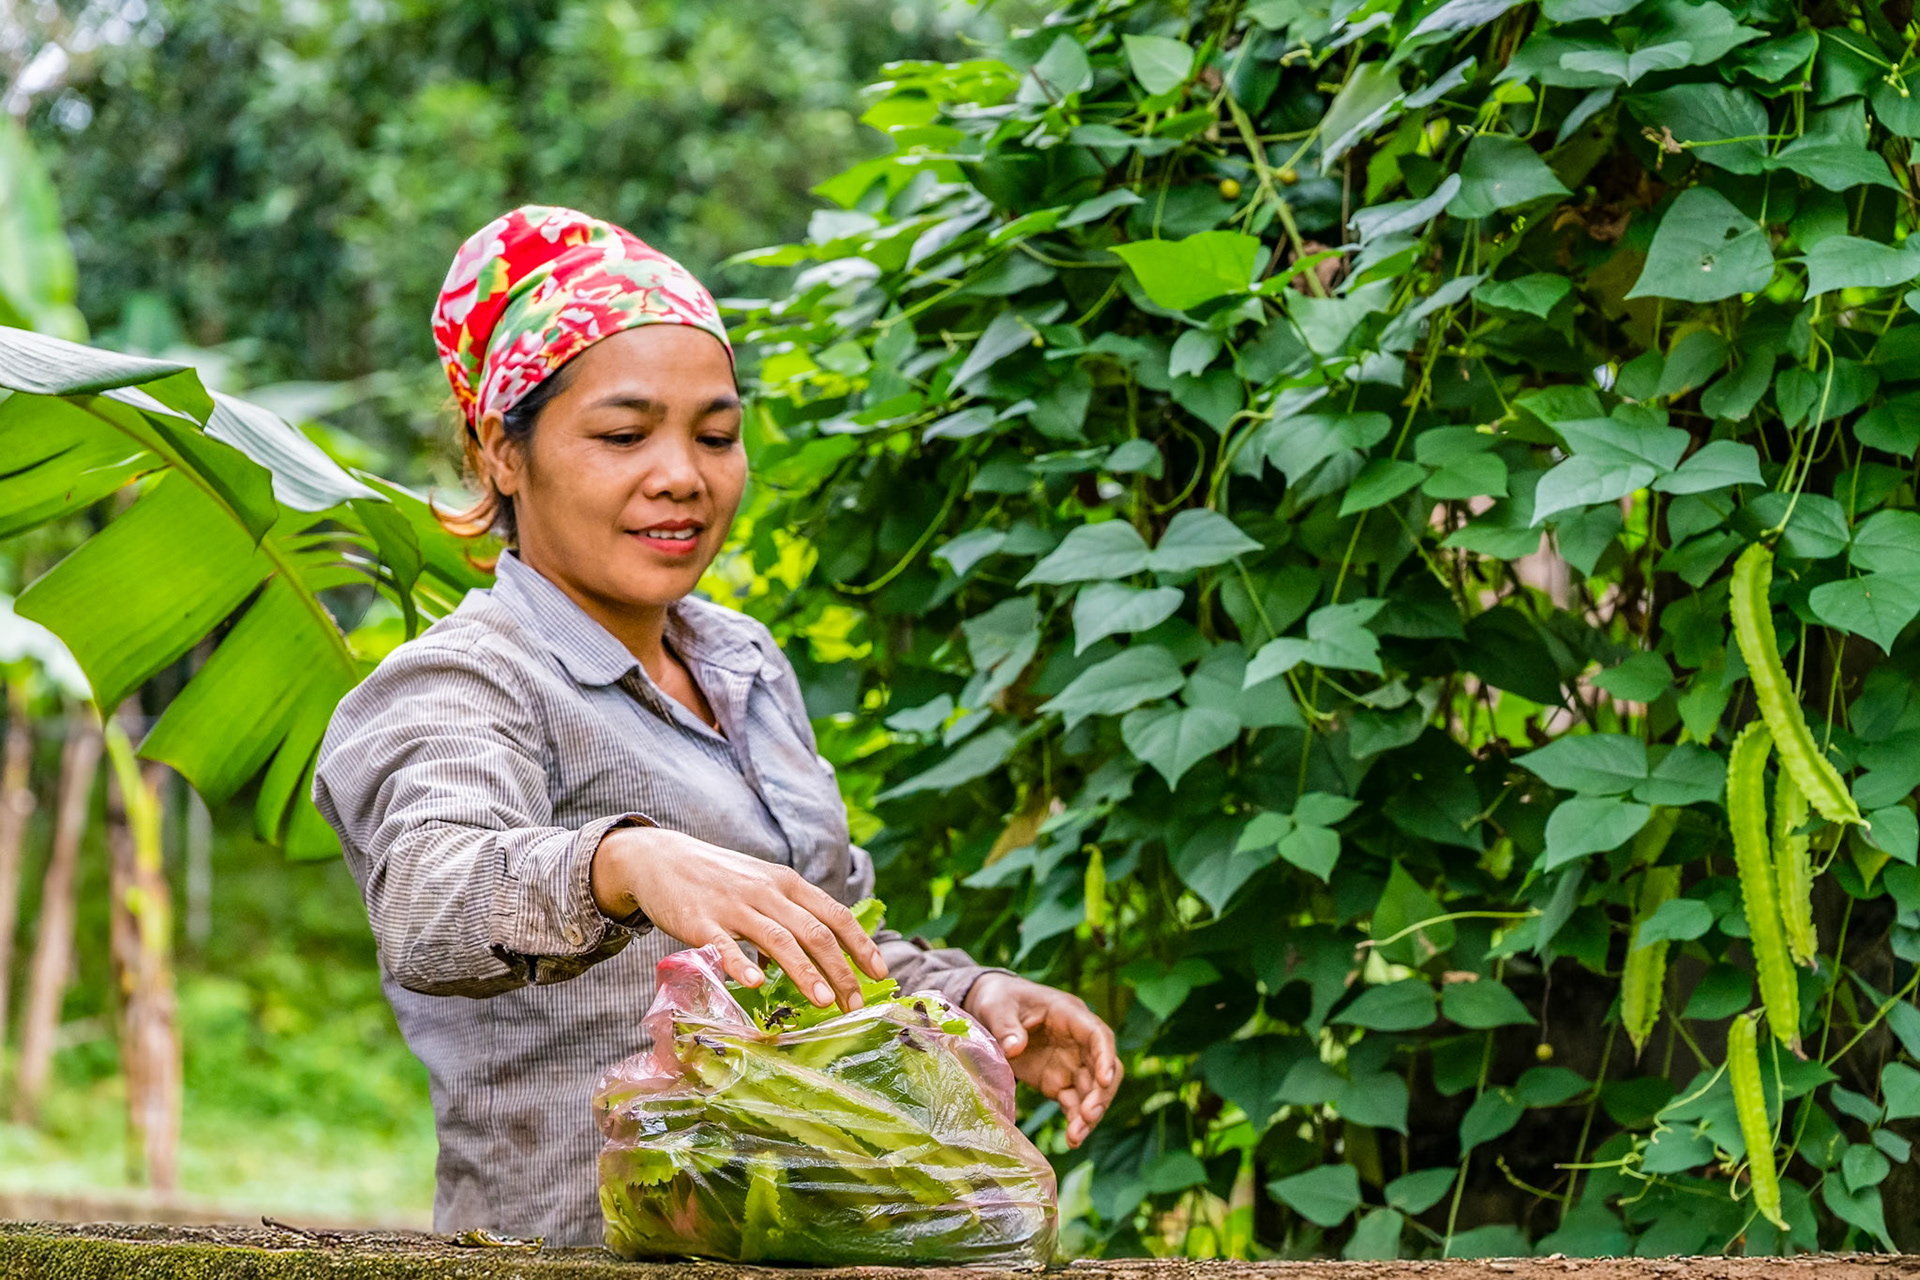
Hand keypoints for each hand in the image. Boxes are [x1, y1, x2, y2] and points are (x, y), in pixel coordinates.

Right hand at [591, 825, 885, 1010]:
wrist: (661, 858)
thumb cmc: (718, 880)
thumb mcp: (760, 888)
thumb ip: (787, 920)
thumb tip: (810, 964)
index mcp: (787, 884)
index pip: (836, 914)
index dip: (861, 944)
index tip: (881, 973)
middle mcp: (767, 892)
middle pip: (814, 932)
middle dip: (841, 970)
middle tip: (856, 1004)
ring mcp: (735, 905)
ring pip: (779, 939)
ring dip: (805, 971)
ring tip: (824, 1001)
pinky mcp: (700, 920)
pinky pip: (724, 945)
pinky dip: (742, 964)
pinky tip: (757, 984)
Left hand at [964, 972, 1120, 1147]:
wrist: (990, 1009)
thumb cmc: (999, 999)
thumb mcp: (996, 1006)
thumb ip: (1005, 1025)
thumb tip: (1014, 1047)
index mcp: (1068, 1015)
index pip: (1097, 1035)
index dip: (1105, 1057)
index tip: (1104, 1080)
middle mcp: (1077, 1041)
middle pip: (1102, 1068)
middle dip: (1100, 1094)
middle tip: (1088, 1116)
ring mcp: (1070, 1064)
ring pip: (1092, 1091)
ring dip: (1089, 1114)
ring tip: (1076, 1137)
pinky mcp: (1058, 1082)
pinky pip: (1074, 1104)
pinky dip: (1075, 1121)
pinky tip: (1072, 1140)